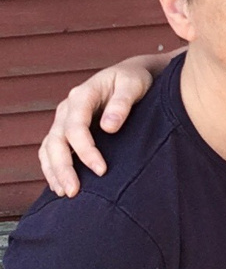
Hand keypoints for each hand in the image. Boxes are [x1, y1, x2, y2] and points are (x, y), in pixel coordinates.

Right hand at [39, 53, 169, 196]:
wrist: (130, 75)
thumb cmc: (133, 79)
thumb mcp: (133, 85)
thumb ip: (122, 103)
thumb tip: (108, 127)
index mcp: (83, 95)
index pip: (76, 127)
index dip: (86, 151)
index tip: (101, 170)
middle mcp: (67, 108)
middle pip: (56, 140)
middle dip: (63, 168)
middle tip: (74, 191)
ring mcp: (64, 119)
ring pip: (49, 147)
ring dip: (54, 171)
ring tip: (65, 193)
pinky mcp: (66, 129)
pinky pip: (51, 150)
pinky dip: (52, 167)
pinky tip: (60, 185)